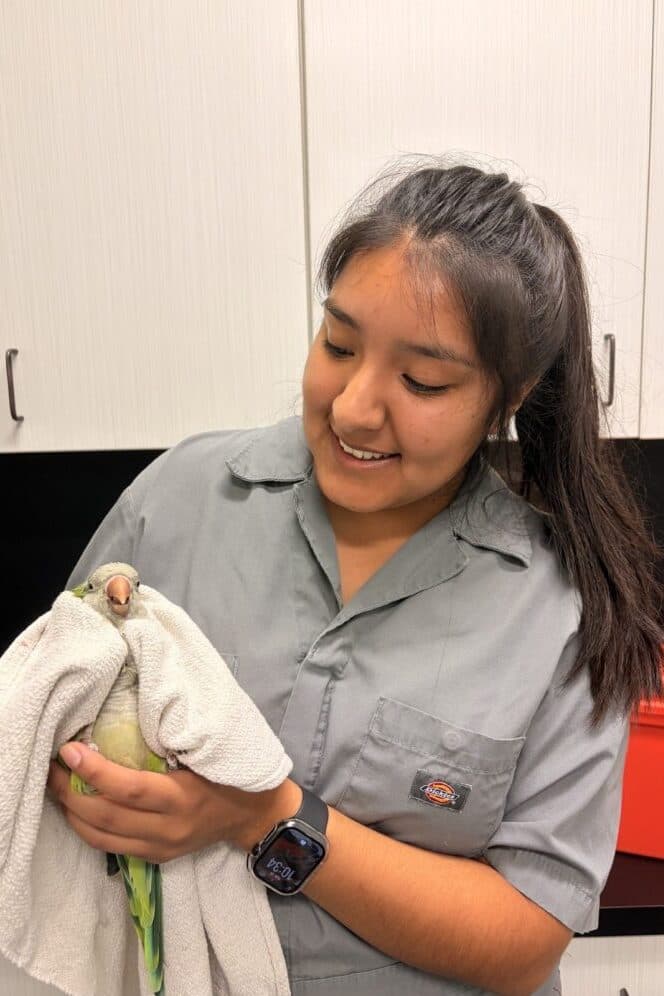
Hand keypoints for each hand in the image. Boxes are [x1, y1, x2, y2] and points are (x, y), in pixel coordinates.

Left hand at [46, 742, 301, 863]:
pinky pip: (109, 847)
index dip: (95, 771)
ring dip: (72, 811)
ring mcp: (161, 847)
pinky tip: (75, 807)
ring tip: (56, 784)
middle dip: (71, 791)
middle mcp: (169, 828)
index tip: (70, 749)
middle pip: (107, 816)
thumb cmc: (227, 770)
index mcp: (183, 797)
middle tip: (52, 765)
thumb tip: (124, 711)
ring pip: (101, 836)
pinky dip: (86, 827)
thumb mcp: (205, 750)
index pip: (129, 789)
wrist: (253, 813)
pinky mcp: (156, 857)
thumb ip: (170, 738)